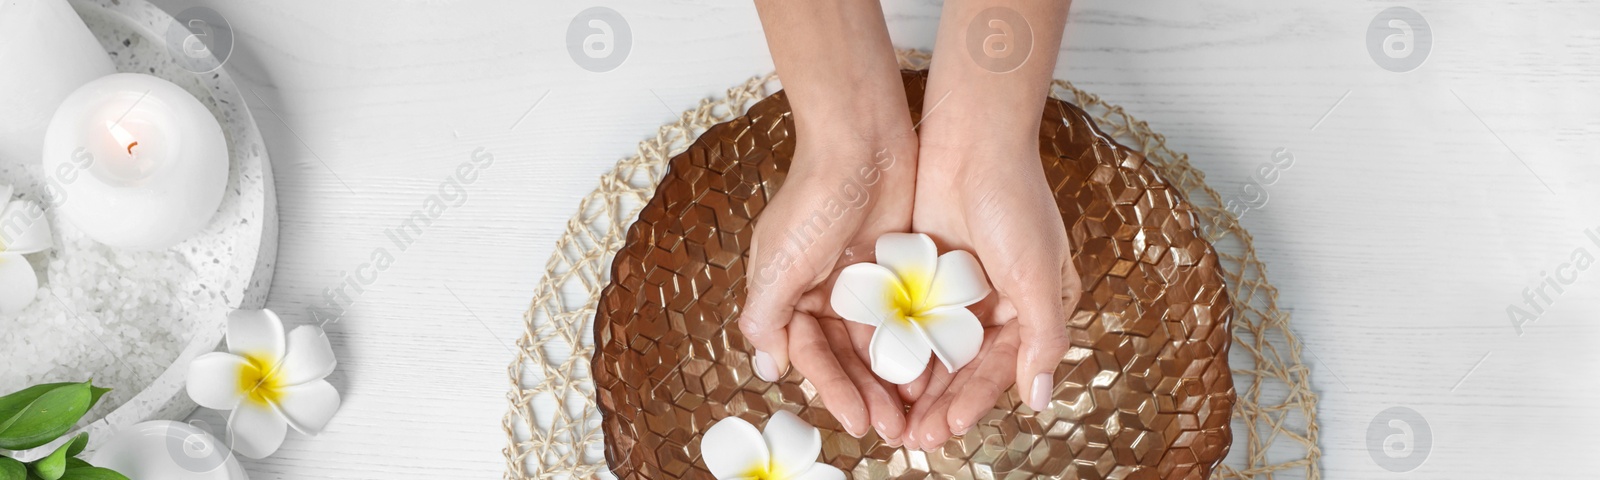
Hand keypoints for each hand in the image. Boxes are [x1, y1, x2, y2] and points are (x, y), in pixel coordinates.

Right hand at [738, 126, 917, 441]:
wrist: (861, 140)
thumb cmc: (813, 198)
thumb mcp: (780, 264)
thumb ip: (767, 317)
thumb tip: (769, 367)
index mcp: (787, 293)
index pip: (810, 355)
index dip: (833, 390)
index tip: (859, 420)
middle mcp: (821, 292)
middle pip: (845, 358)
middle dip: (868, 394)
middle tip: (894, 430)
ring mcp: (860, 283)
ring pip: (878, 344)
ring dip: (893, 379)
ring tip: (916, 412)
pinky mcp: (895, 270)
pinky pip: (905, 319)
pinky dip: (916, 346)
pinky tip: (934, 372)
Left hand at [899, 136, 1082, 450]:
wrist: (971, 140)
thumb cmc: (1015, 202)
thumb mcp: (1038, 274)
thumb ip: (1043, 337)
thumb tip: (1040, 397)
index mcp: (1033, 306)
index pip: (1000, 368)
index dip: (975, 401)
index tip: (949, 429)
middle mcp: (997, 303)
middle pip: (964, 367)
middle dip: (940, 403)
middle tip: (913, 437)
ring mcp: (958, 289)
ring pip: (934, 350)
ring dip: (916, 384)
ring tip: (894, 417)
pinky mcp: (925, 273)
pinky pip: (910, 320)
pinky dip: (898, 347)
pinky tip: (879, 371)